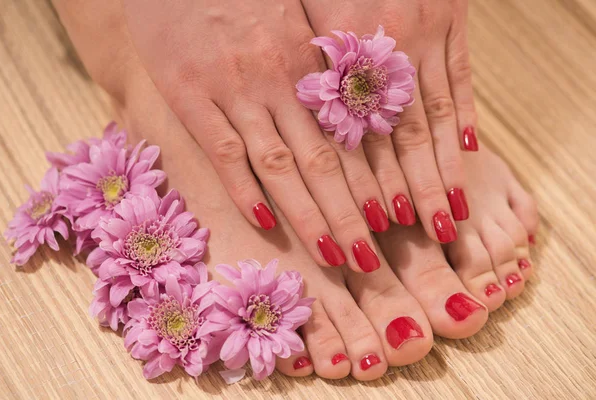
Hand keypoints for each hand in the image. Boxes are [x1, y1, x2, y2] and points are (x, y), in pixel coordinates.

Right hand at [121, 0, 385, 271]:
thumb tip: (353, 112)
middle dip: (350, 213)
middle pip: (324, 160)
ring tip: (334, 256)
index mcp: (309, 59)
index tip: (395, 218)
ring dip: (310, 215)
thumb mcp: (292, 15)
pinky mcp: (189, 93)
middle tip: (370, 257)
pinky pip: (223, 150)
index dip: (374, 180)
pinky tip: (265, 222)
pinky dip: (244, 190)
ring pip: (281, 164)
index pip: (352, 133)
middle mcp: (279, 79)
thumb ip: (320, 64)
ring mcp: (234, 89)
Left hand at [301, 0, 474, 242]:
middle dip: (408, 192)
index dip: (362, 187)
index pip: (351, 139)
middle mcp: (378, 54)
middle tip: (421, 237)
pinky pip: (460, 74)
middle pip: (395, 138)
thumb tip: (316, 138)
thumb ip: (308, 80)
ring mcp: (419, 35)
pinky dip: (465, 114)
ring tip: (450, 213)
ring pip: (430, 115)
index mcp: (332, 59)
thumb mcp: (294, 26)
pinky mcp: (448, 16)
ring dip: (440, 168)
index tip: (369, 226)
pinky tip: (469, 150)